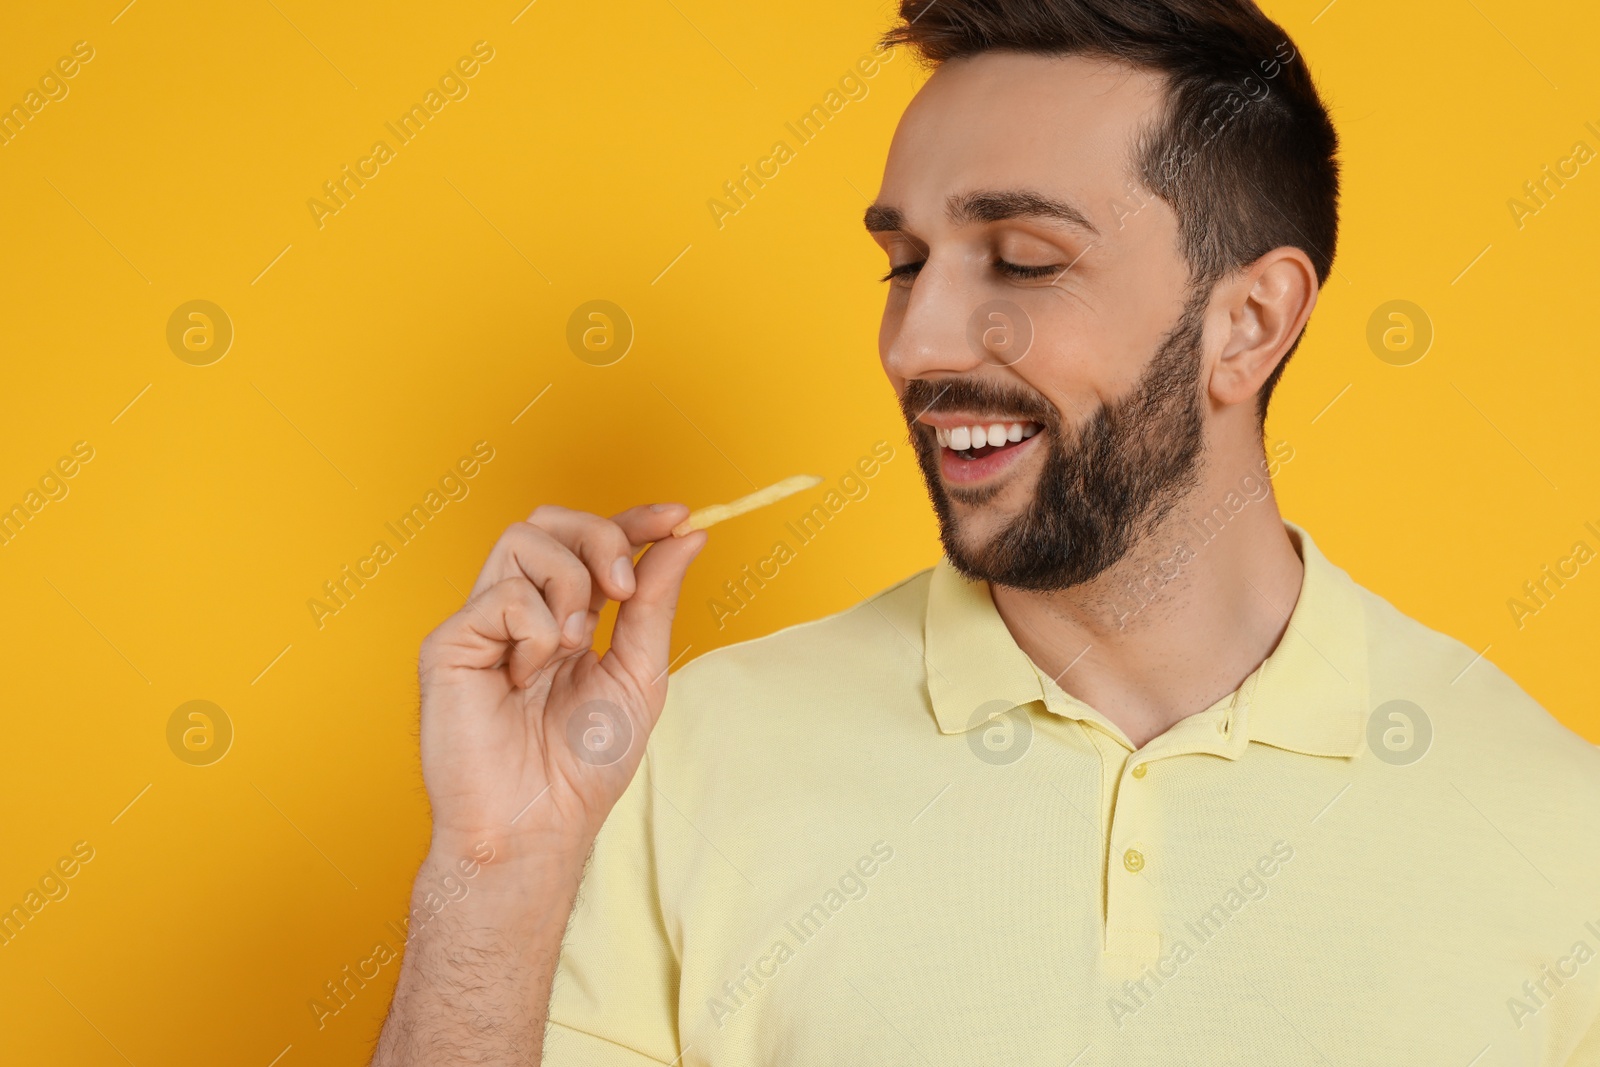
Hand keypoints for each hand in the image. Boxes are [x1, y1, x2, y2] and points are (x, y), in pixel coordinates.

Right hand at [415, 502, 707, 860]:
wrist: (537, 826)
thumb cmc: (581, 768)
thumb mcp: (639, 673)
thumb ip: (655, 602)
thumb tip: (686, 537)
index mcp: (563, 616)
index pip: (589, 540)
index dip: (632, 519)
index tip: (677, 516)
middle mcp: (518, 611)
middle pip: (550, 520)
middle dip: (602, 538)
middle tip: (623, 591)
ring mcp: (481, 623)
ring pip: (524, 539)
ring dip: (570, 587)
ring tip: (573, 647)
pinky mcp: (450, 642)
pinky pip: (505, 595)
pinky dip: (538, 632)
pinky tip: (529, 678)